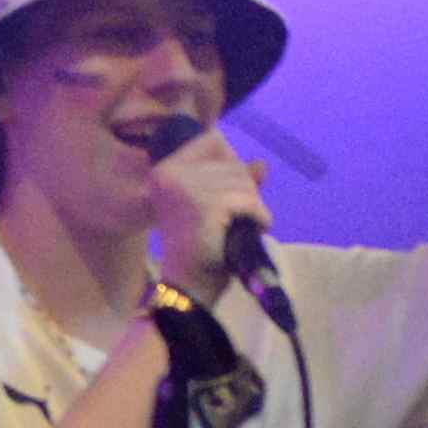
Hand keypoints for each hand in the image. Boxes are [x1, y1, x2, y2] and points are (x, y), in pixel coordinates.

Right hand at [140, 136, 271, 311]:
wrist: (189, 288)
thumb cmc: (201, 249)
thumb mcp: (218, 208)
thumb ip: (237, 181)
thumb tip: (261, 164)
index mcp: (165, 170)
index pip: (212, 140)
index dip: (230, 163)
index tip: (230, 193)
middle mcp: (169, 173)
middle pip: (230, 160)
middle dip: (245, 188)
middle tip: (238, 217)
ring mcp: (184, 188)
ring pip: (242, 180)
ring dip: (253, 205)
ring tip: (243, 226)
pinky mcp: (203, 206)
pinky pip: (247, 200)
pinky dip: (258, 216)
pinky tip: (253, 229)